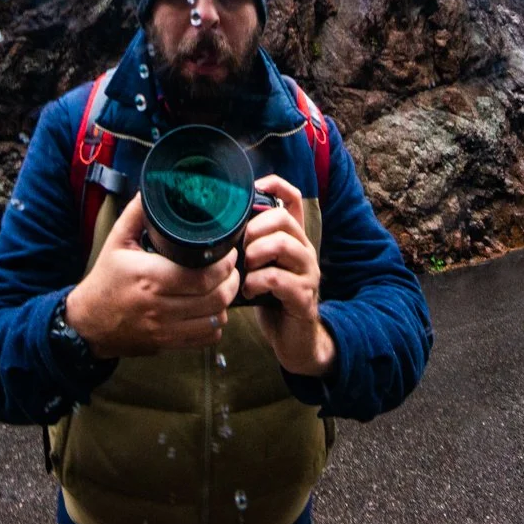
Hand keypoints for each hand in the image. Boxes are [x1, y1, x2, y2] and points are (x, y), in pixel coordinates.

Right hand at [65, 195, 240, 357]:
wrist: (87, 323)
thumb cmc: (105, 279)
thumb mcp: (117, 241)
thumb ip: (138, 214)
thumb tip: (154, 187)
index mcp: (148, 276)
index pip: (202, 275)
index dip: (224, 264)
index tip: (227, 252)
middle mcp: (158, 306)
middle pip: (215, 297)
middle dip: (231, 280)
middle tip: (231, 267)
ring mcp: (164, 329)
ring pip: (215, 318)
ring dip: (226, 301)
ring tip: (224, 285)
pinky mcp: (167, 344)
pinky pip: (206, 338)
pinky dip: (216, 324)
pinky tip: (211, 309)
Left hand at [241, 174, 336, 377]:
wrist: (294, 339)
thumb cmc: (271, 298)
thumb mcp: (259, 265)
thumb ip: (248, 245)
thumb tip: (215, 228)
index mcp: (293, 237)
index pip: (292, 197)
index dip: (273, 185)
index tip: (251, 190)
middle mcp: (304, 249)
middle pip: (282, 218)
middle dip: (254, 229)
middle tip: (240, 247)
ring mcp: (308, 272)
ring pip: (283, 244)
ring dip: (255, 253)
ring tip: (245, 268)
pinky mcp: (304, 296)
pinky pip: (278, 279)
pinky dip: (257, 282)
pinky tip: (250, 290)